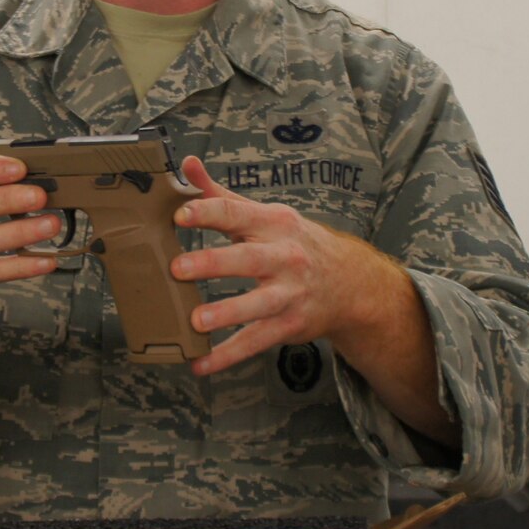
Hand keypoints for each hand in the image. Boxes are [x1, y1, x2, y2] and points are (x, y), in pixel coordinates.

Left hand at [169, 157, 404, 375]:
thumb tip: (187, 165)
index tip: (179, 216)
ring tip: (195, 321)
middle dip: (213, 262)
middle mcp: (284, 256)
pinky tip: (201, 363)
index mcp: (273, 223)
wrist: (349, 283)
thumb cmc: (293, 243)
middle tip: (178, 268)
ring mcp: (289, 293)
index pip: (237, 214)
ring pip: (257, 305)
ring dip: (227, 313)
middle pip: (247, 258)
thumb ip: (221, 196)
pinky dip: (228, 355)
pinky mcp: (289, 325)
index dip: (208, 213)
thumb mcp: (264, 215)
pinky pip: (256, 341)